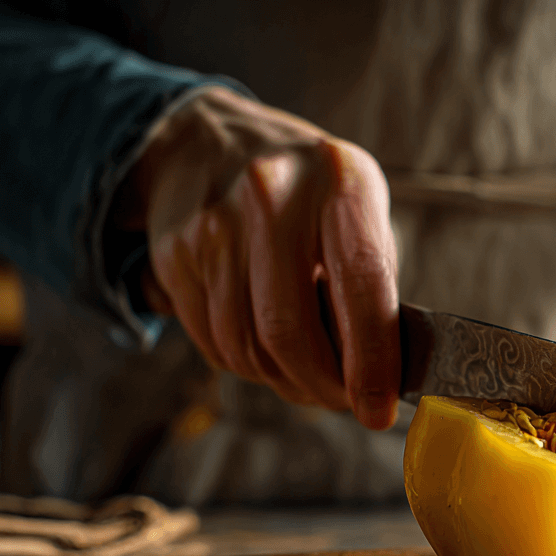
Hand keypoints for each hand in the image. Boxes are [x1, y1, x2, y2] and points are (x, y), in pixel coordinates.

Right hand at [122, 86, 399, 429]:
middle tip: (345, 402)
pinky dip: (247, 366)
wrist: (215, 144)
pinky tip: (266, 349)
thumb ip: (377, 290)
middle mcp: (271, 194)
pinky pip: (213, 343)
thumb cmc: (311, 195)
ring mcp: (213, 224)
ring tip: (309, 377)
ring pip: (246, 348)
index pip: (361, 284)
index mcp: (340, 180)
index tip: (379, 410)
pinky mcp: (174, 253)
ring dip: (284, 382)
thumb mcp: (361, 215)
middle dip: (322, 387)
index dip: (372, 361)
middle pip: (288, 331)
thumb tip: (382, 381)